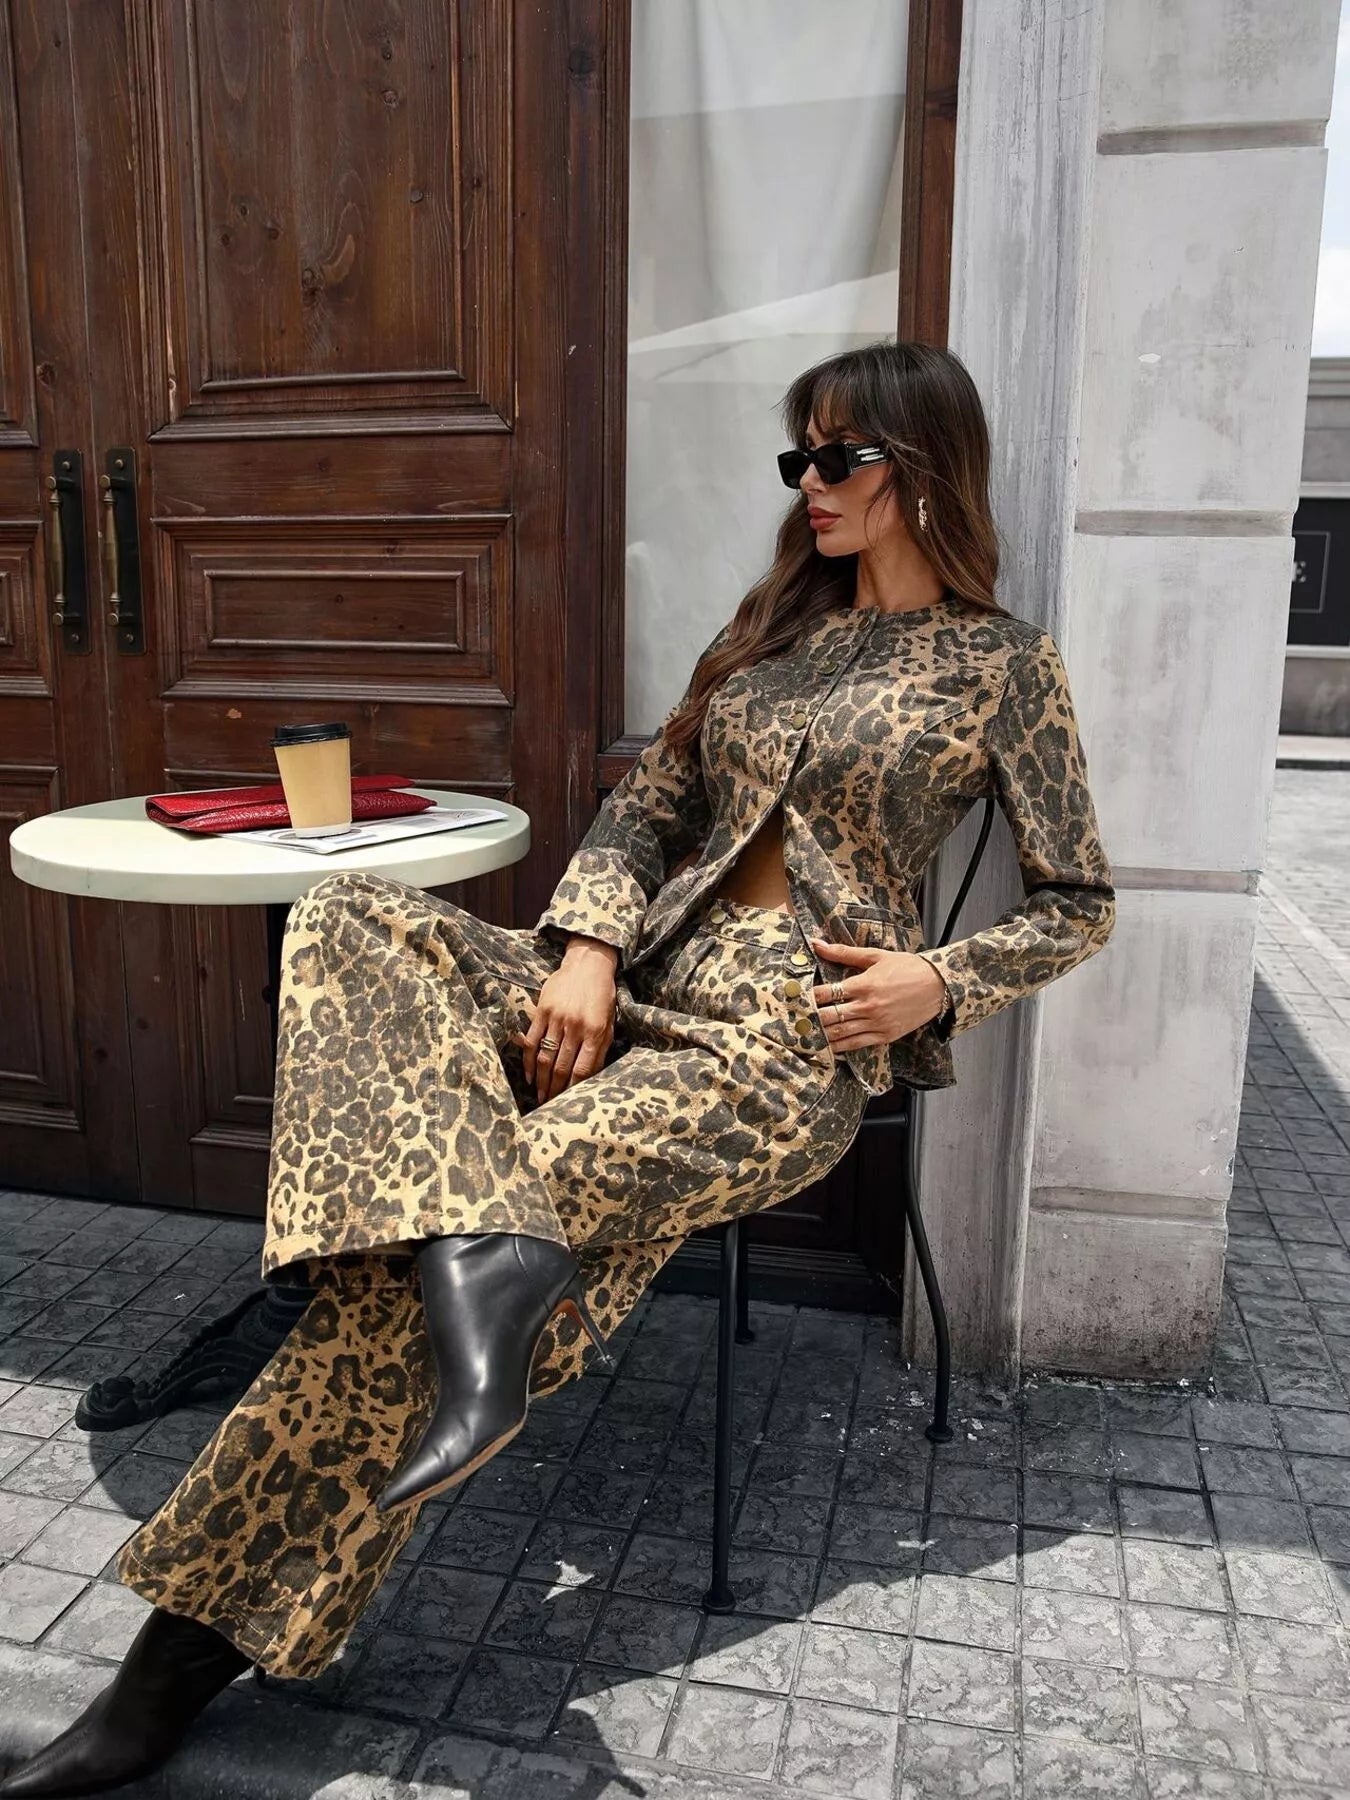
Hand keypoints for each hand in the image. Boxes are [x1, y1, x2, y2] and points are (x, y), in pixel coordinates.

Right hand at [510, 939, 617, 1102]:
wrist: (588, 964)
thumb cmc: (602, 996)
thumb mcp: (610, 1021)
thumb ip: (601, 1047)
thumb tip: (592, 1076)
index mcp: (596, 1031)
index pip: (583, 1068)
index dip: (574, 1089)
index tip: (569, 1103)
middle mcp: (576, 1026)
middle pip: (562, 1066)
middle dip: (556, 1090)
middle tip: (550, 1106)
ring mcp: (557, 1018)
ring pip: (546, 1057)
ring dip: (542, 1080)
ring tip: (540, 1096)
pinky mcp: (542, 1011)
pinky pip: (533, 1041)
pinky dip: (529, 1061)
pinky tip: (530, 1076)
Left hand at [807, 937, 948, 1053]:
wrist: (937, 985)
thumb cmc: (906, 967)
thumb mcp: (875, 956)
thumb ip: (843, 952)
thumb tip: (817, 943)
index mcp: (863, 984)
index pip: (826, 993)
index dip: (809, 997)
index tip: (797, 999)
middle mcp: (868, 1006)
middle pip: (829, 1016)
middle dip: (811, 1019)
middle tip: (796, 1020)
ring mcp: (877, 1023)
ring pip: (841, 1033)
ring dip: (821, 1035)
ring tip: (806, 1036)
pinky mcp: (885, 1035)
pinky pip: (857, 1044)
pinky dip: (841, 1046)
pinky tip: (829, 1046)